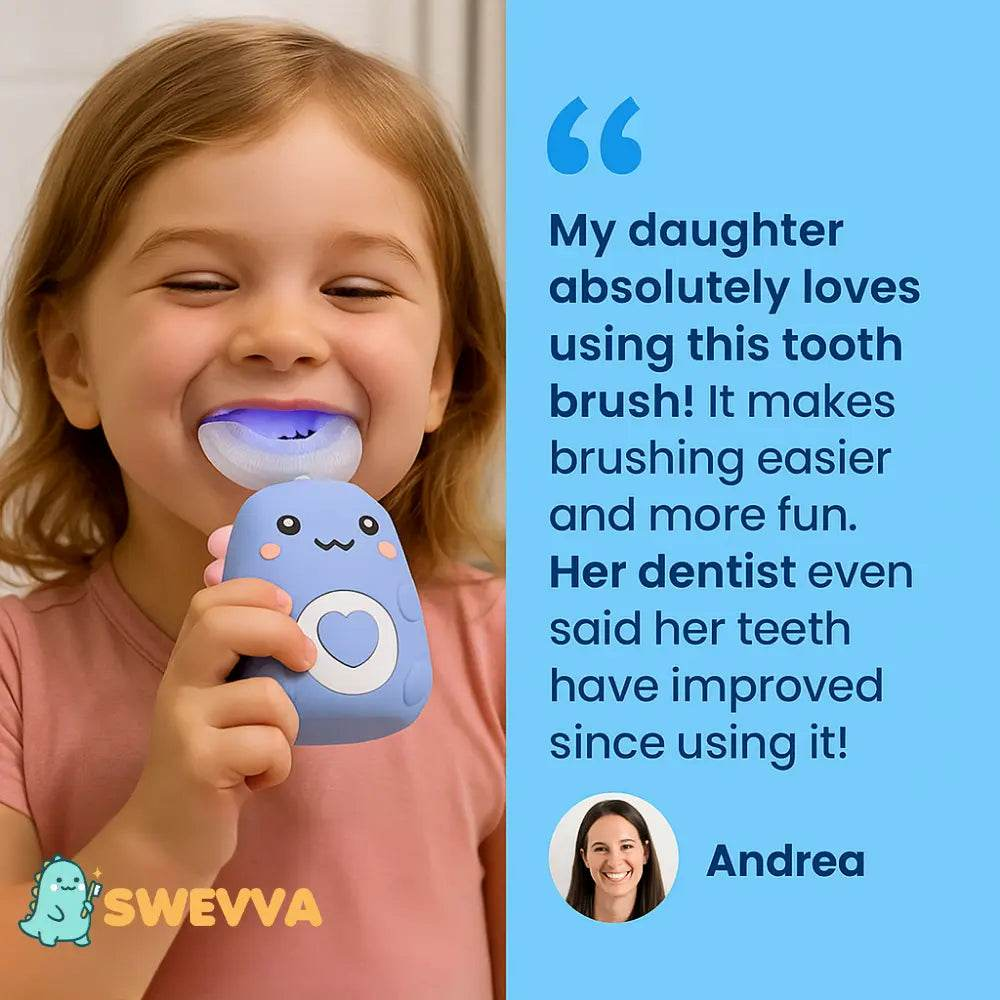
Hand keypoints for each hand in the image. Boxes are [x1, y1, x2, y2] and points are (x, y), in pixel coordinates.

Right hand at [121, 526, 314, 880]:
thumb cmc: (216, 762)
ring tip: (272, 748)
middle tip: (306, 661)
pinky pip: (269, 745)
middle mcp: (178, 684)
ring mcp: (184, 723)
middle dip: (280, 633)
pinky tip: (258, 781)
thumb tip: (311, 625)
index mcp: (187, 663)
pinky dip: (280, 766)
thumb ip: (247, 667)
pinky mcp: (199, 763)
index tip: (288, 607)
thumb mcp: (223, 705)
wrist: (166, 840)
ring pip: (266, 694)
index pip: (208, 602)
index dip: (253, 592)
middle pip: (221, 625)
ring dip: (289, 724)